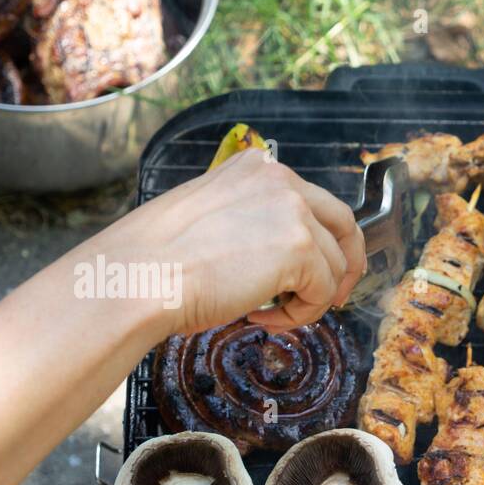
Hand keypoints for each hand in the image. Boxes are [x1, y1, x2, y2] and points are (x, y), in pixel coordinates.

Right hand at [84, 147, 365, 335]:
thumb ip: (253, 220)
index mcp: (257, 167)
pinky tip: (260, 317)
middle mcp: (281, 179)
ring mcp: (294, 211)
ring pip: (333, 267)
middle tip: (333, 298)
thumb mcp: (212, 217)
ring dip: (308, 299)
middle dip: (345, 265)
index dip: (323, 240)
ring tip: (268, 315)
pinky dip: (299, 315)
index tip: (318, 270)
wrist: (139, 276)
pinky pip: (322, 293)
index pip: (314, 201)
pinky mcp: (300, 248)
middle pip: (343, 224)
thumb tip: (284, 255)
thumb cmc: (158, 259)